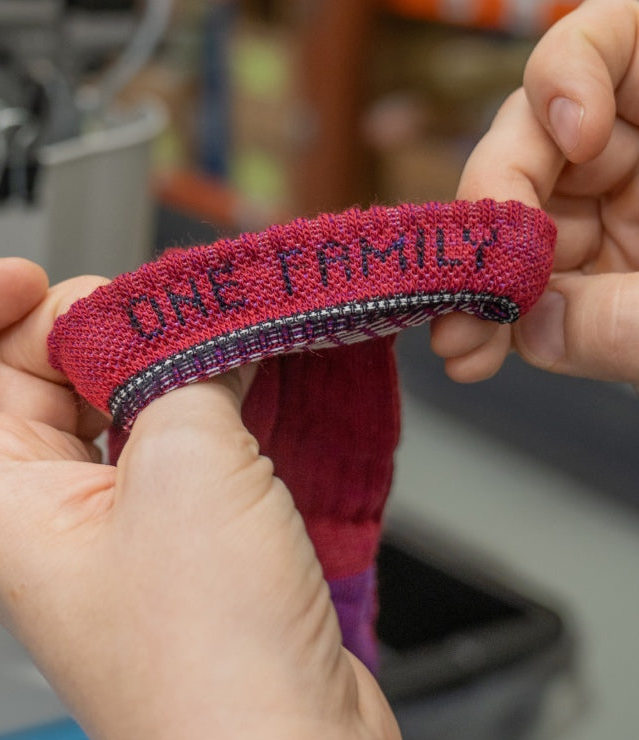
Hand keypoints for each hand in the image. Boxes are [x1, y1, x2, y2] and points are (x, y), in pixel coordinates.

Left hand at [0, 258, 405, 739]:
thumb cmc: (211, 665)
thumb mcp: (186, 465)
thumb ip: (180, 370)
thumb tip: (194, 332)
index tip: (27, 277)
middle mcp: (41, 513)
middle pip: (20, 374)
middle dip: (78, 323)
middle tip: (149, 312)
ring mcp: (113, 525)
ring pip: (102, 405)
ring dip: (149, 361)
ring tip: (209, 340)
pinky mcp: (177, 536)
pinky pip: (165, 442)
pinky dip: (195, 400)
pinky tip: (243, 384)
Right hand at [431, 0, 638, 390]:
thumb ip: (637, 317)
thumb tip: (535, 330)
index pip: (613, 42)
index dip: (569, 73)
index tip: (579, 138)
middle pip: (537, 142)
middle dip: (494, 216)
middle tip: (469, 284)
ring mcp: (616, 211)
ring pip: (518, 224)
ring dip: (478, 285)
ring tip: (463, 346)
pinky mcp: (596, 273)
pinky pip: (530, 284)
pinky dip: (495, 319)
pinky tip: (473, 354)